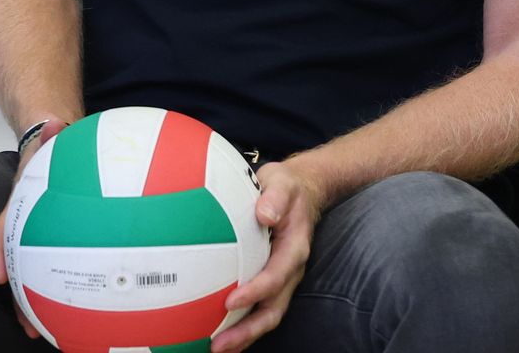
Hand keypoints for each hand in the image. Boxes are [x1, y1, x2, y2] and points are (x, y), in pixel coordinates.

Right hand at [0, 115, 70, 338]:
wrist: (54, 141)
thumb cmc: (54, 144)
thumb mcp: (52, 138)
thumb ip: (53, 132)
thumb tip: (57, 121)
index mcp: (22, 203)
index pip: (3, 230)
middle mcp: (26, 224)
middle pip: (16, 268)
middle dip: (20, 298)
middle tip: (28, 327)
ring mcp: (38, 234)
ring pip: (33, 276)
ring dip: (37, 305)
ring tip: (45, 334)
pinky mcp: (55, 240)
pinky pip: (57, 267)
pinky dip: (65, 288)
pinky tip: (83, 310)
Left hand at [211, 158, 326, 351]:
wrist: (303, 194)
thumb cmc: (288, 188)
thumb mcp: (283, 181)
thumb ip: (275, 196)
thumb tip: (264, 213)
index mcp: (295, 248)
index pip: (277, 275)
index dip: (257, 291)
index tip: (231, 301)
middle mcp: (290, 270)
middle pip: (274, 309)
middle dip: (249, 330)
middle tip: (220, 344)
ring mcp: (281, 280)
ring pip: (266, 315)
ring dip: (244, 335)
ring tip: (216, 349)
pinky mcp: (270, 283)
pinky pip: (257, 309)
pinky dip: (240, 325)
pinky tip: (215, 333)